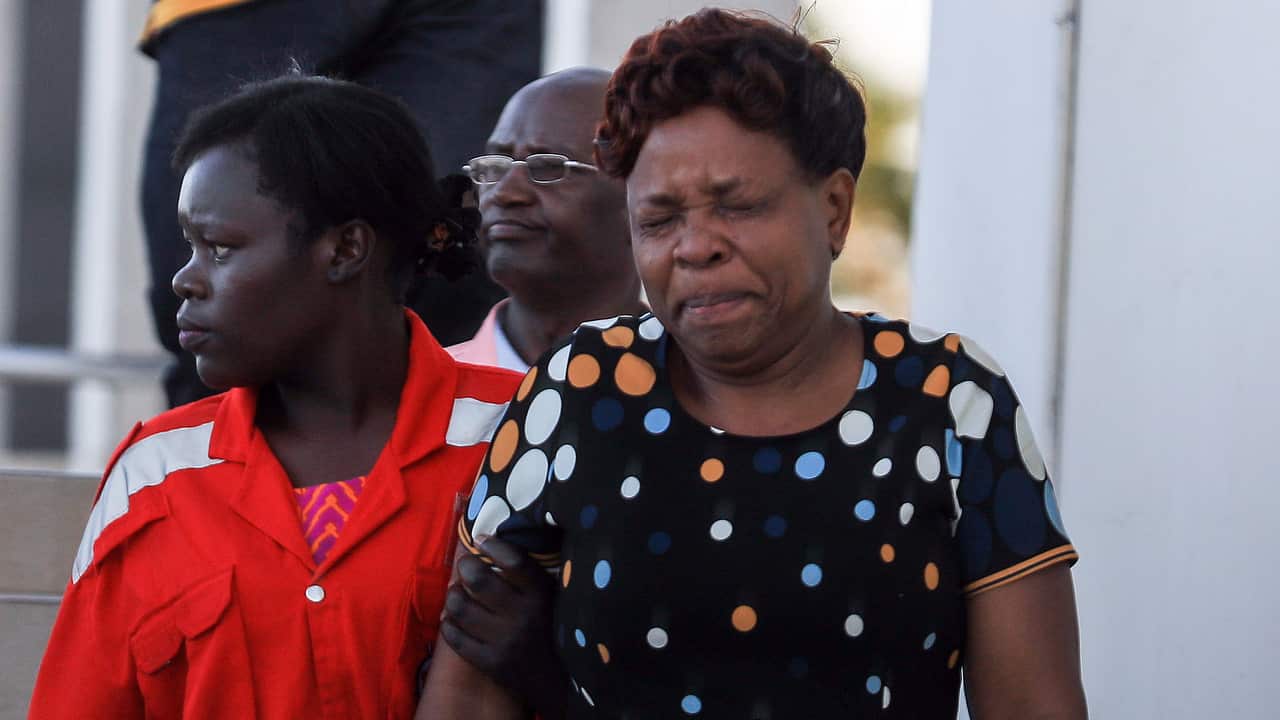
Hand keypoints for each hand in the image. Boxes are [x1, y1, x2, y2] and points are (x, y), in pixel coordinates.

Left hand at [440, 536, 567, 718]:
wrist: (557, 680)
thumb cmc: (553, 628)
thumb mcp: (553, 596)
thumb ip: (531, 574)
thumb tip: (498, 541)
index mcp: (542, 596)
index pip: (514, 562)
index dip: (493, 546)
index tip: (482, 540)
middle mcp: (522, 617)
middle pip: (479, 581)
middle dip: (466, 566)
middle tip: (466, 565)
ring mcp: (503, 642)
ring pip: (460, 607)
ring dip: (454, 594)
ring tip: (458, 591)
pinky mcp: (488, 662)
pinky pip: (455, 637)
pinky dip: (448, 623)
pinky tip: (454, 617)